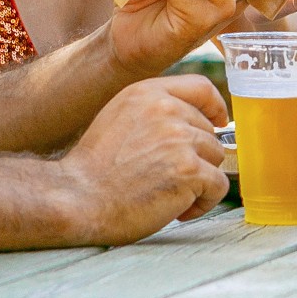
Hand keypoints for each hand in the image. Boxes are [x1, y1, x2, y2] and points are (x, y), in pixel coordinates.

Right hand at [64, 75, 229, 242]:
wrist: (77, 199)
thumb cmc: (95, 168)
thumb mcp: (120, 118)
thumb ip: (154, 110)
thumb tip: (192, 120)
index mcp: (147, 93)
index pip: (200, 87)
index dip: (214, 106)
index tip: (218, 121)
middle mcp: (166, 110)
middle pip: (209, 131)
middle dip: (196, 157)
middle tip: (166, 178)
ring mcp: (180, 139)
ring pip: (216, 157)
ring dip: (199, 180)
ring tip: (169, 193)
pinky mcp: (189, 170)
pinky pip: (218, 185)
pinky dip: (204, 202)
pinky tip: (179, 210)